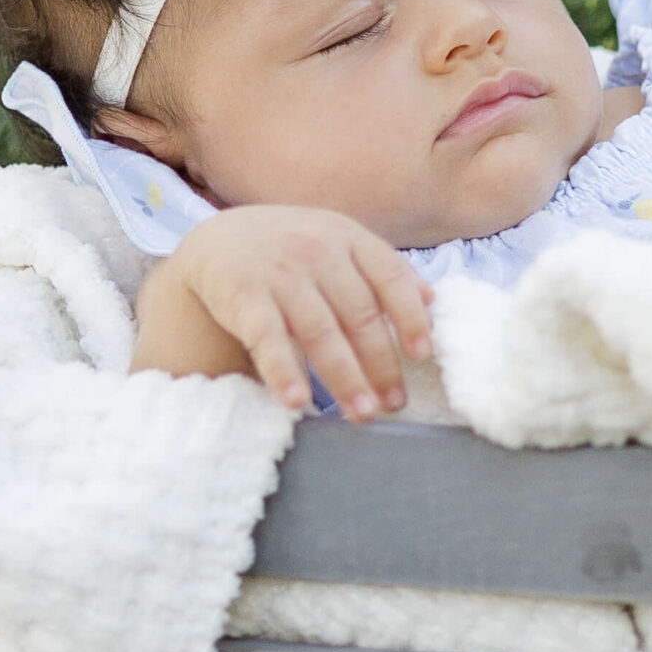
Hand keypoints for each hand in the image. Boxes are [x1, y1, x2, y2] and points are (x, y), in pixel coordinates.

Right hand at [131, 204, 433, 419]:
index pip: (389, 276)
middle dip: (381, 363)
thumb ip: (383, 269)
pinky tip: (298, 401)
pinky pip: (268, 338)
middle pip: (359, 314)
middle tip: (394, 403)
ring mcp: (280, 274)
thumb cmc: (293, 248)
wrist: (220, 239)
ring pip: (320, 332)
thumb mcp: (340, 243)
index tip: (423, 354)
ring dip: (344, 377)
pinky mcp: (244, 298)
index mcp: (348, 238)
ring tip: (362, 413)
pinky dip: (283, 370)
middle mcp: (317, 252)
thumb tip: (431, 301)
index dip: (409, 316)